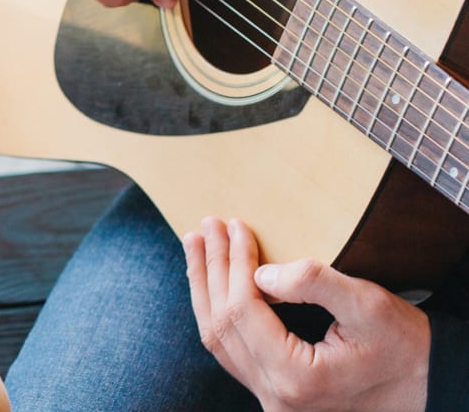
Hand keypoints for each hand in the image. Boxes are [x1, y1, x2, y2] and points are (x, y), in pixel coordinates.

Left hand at [185, 217, 428, 410]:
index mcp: (295, 377)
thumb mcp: (370, 306)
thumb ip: (314, 283)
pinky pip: (232, 350)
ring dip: (205, 289)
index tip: (233, 226)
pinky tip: (212, 283)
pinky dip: (218, 311)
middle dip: (211, 270)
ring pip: (219, 340)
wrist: (425, 385)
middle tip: (205, 227)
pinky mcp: (273, 391)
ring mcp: (270, 398)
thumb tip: (260, 273)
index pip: (243, 311)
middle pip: (222, 325)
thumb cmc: (405, 346)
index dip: (234, 264)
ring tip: (196, 247)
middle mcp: (274, 394)